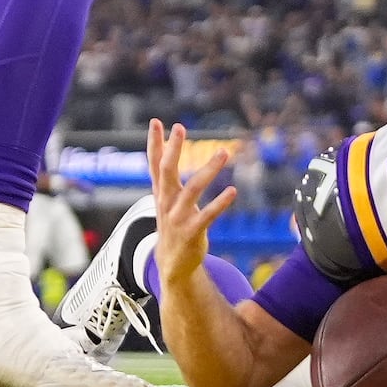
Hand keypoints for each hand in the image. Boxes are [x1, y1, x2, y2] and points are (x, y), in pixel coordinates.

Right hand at [146, 119, 237, 285]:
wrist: (172, 264)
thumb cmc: (172, 224)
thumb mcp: (165, 198)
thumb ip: (164, 175)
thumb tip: (162, 147)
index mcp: (161, 192)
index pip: (154, 164)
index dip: (155, 143)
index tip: (156, 122)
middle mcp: (166, 202)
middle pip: (167, 172)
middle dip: (173, 150)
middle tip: (179, 128)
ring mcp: (178, 217)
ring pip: (192, 189)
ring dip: (208, 170)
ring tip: (224, 152)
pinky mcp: (192, 232)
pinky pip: (207, 215)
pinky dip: (220, 203)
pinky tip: (233, 190)